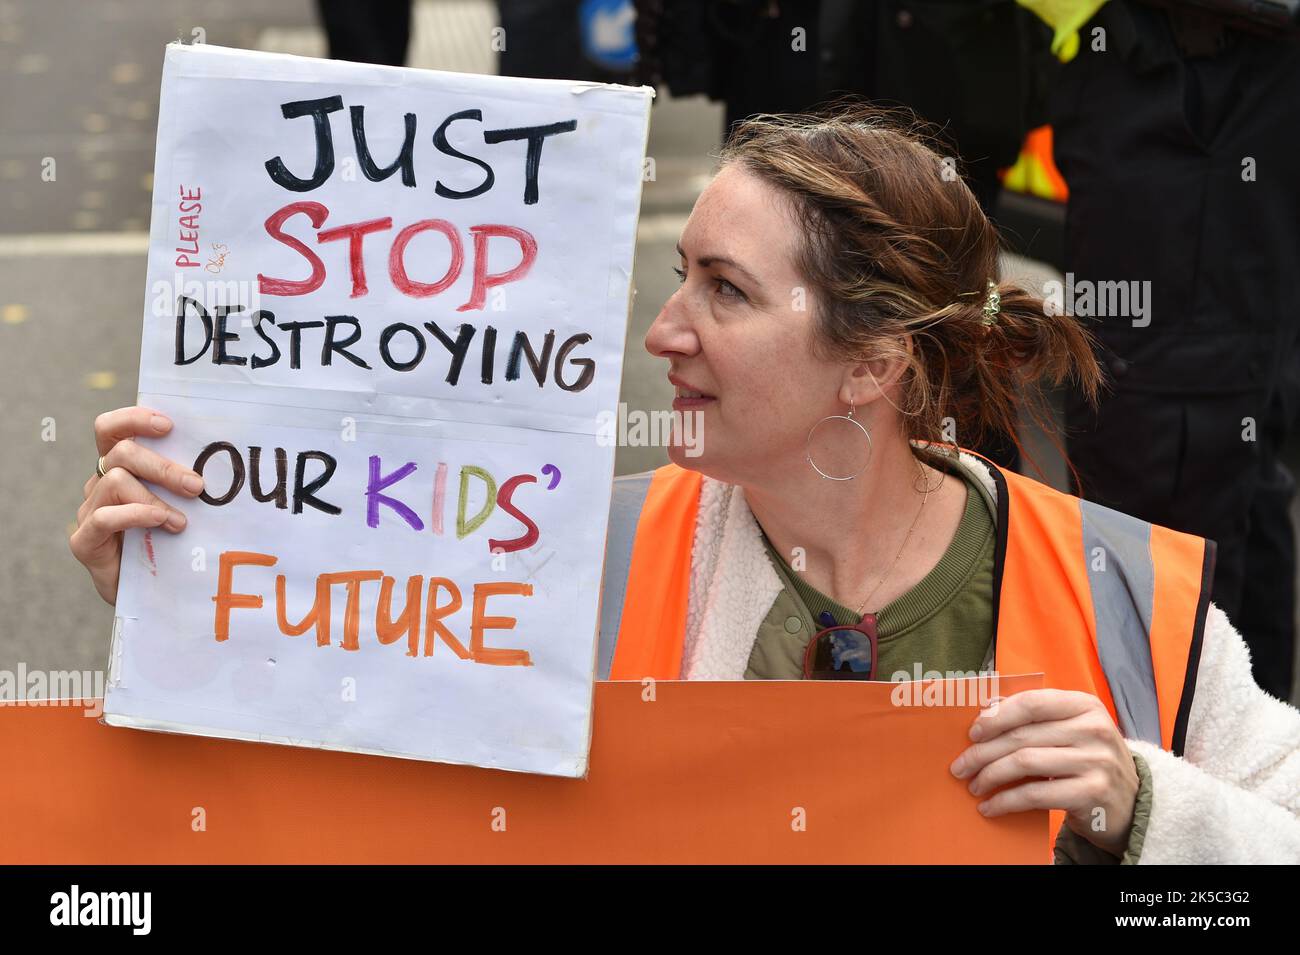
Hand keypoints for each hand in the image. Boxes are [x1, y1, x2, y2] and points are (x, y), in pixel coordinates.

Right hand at [69, 407, 204, 605]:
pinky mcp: (84, 541)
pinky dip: (135, 515)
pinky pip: (103, 517)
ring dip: (155, 498)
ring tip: (182, 522)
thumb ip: (184, 482)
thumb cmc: (169, 542)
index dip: (133, 418)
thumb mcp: (179, 505)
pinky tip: (159, 522)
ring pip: (116, 482)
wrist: (149, 594)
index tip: (168, 425)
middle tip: (196, 486)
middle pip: (121, 454)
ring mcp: (88, 511)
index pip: (111, 429)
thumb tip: (224, 463)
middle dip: (163, 467)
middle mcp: (99, 484)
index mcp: (119, 469)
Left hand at [948, 689, 1139, 856]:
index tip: (973, 732)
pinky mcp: (1092, 793)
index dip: (997, 716)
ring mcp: (1096, 761)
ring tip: (974, 785)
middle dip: (983, 752)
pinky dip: (1006, 801)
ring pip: (1025, 763)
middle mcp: (1094, 729)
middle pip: (1022, 736)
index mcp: (1085, 705)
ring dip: (990, 776)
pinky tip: (990, 806)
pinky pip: (1035, 794)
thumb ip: (1037, 718)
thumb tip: (987, 709)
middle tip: (960, 766)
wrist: (1129, 803)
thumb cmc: (1087, 760)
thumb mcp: (1071, 730)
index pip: (1032, 702)